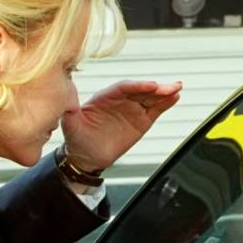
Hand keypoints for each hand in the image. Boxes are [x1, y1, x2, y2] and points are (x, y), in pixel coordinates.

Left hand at [61, 80, 182, 170]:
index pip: (123, 88)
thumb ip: (70, 109)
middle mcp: (121, 100)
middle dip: (155, 88)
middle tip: (170, 87)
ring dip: (164, 93)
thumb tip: (65, 93)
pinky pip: (155, 110)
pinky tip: (175, 97)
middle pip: (140, 91)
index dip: (137, 86)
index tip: (149, 86)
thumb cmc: (76, 137)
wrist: (86, 156)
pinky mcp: (141, 121)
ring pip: (150, 98)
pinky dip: (165, 103)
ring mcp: (132, 110)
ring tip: (177, 88)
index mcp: (105, 97)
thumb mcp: (70, 123)